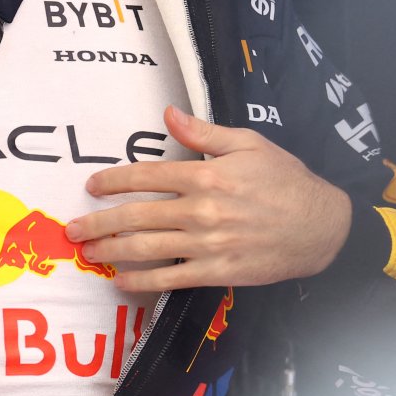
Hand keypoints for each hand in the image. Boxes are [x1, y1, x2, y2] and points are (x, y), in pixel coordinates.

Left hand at [64, 106, 351, 290]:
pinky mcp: (219, 272)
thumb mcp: (248, 143)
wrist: (322, 227)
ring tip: (88, 252)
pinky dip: (142, 281)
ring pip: (147, 248)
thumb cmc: (285, 180)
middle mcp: (202, 210)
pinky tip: (122, 281)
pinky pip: (172, 279)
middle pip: (137, 216)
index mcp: (206, 175)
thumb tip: (168, 114)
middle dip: (99, 222)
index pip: (146, 175)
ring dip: (112, 251)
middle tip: (73, 229)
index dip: (113, 181)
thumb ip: (203, 132)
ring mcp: (209, 244)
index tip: (92, 186)